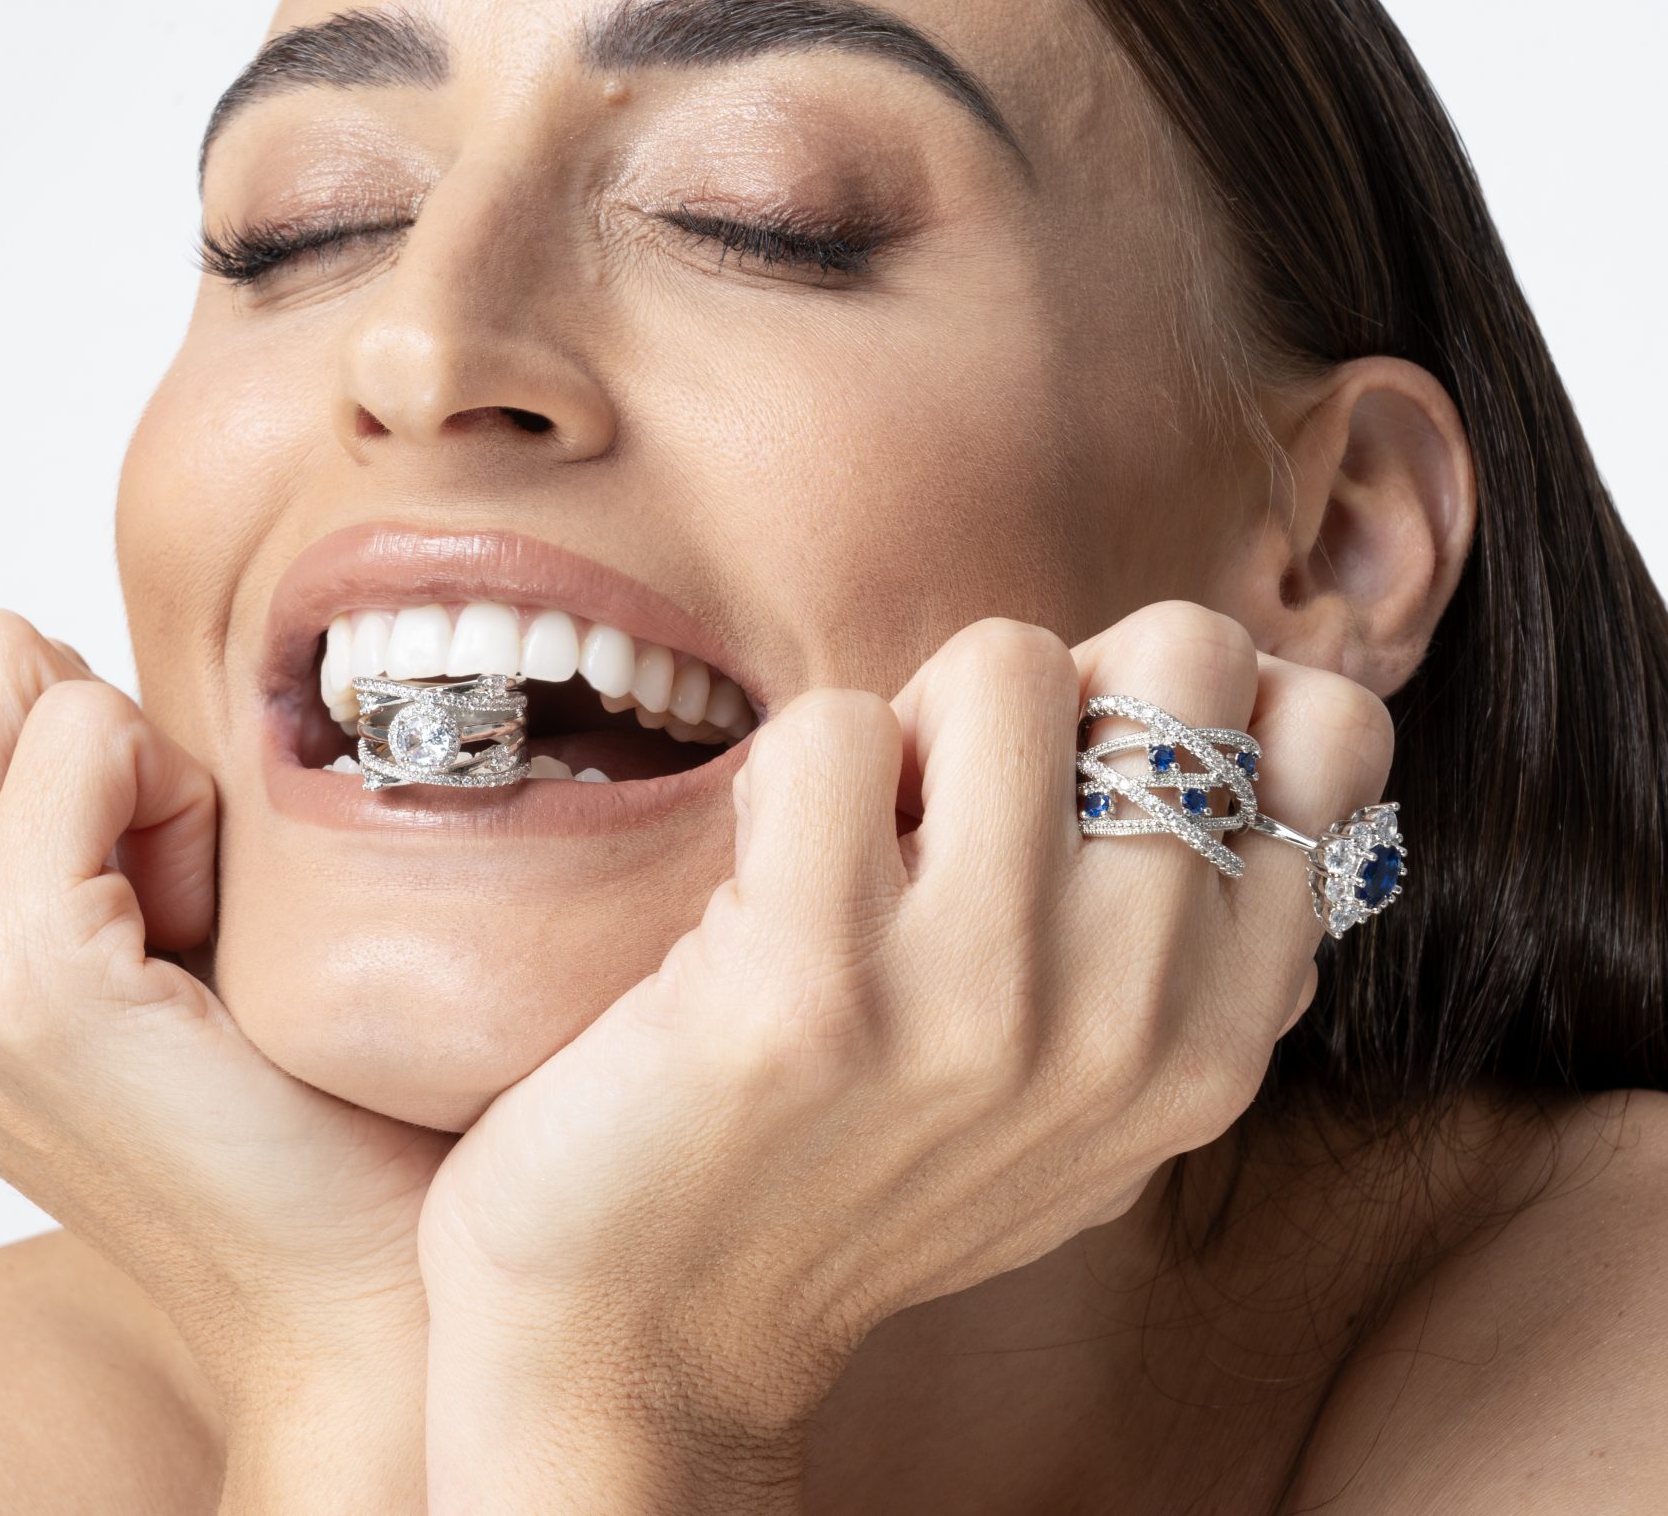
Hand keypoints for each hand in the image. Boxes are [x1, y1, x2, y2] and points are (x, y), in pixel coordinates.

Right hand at [0, 586, 444, 1512]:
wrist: (337, 1274)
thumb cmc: (253, 1084)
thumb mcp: (94, 907)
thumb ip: (2, 786)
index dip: (45, 708)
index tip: (114, 849)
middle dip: (85, 719)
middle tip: (156, 882)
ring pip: (7, 666)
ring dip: (135, 759)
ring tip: (177, 911)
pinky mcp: (10, 970)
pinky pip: (89, 731)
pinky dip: (180, 797)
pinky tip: (202, 931)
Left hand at [414, 603, 1385, 1513]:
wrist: (654, 1327)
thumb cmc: (852, 1172)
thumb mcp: (1083, 1102)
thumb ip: (1191, 946)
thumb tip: (1281, 708)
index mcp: (1218, 1037)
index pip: (1328, 731)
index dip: (1177, 704)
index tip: (1077, 775)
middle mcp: (1132, 1019)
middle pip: (1179, 656)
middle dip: (1049, 684)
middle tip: (951, 796)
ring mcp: (979, 1001)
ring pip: (1004, 666)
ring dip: (902, 725)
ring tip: (846, 848)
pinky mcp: (811, 986)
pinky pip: (830, 733)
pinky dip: (776, 778)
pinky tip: (755, 888)